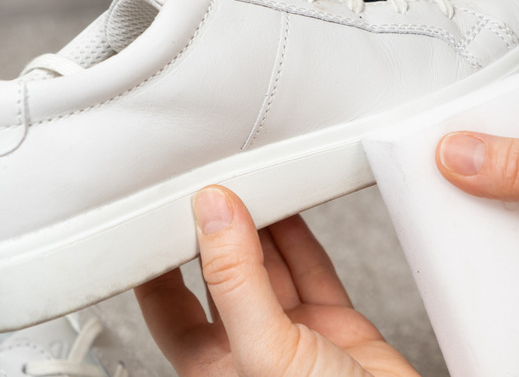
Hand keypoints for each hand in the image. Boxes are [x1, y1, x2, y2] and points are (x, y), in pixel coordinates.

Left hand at [135, 186, 418, 376]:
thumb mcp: (266, 351)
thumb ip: (237, 281)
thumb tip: (214, 215)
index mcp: (213, 367)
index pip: (169, 306)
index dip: (160, 261)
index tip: (159, 215)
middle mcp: (250, 348)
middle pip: (223, 277)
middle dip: (216, 234)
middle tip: (212, 189)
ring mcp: (295, 334)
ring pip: (269, 267)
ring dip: (260, 227)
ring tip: (250, 186)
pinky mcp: (335, 322)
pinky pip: (312, 269)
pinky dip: (302, 238)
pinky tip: (290, 210)